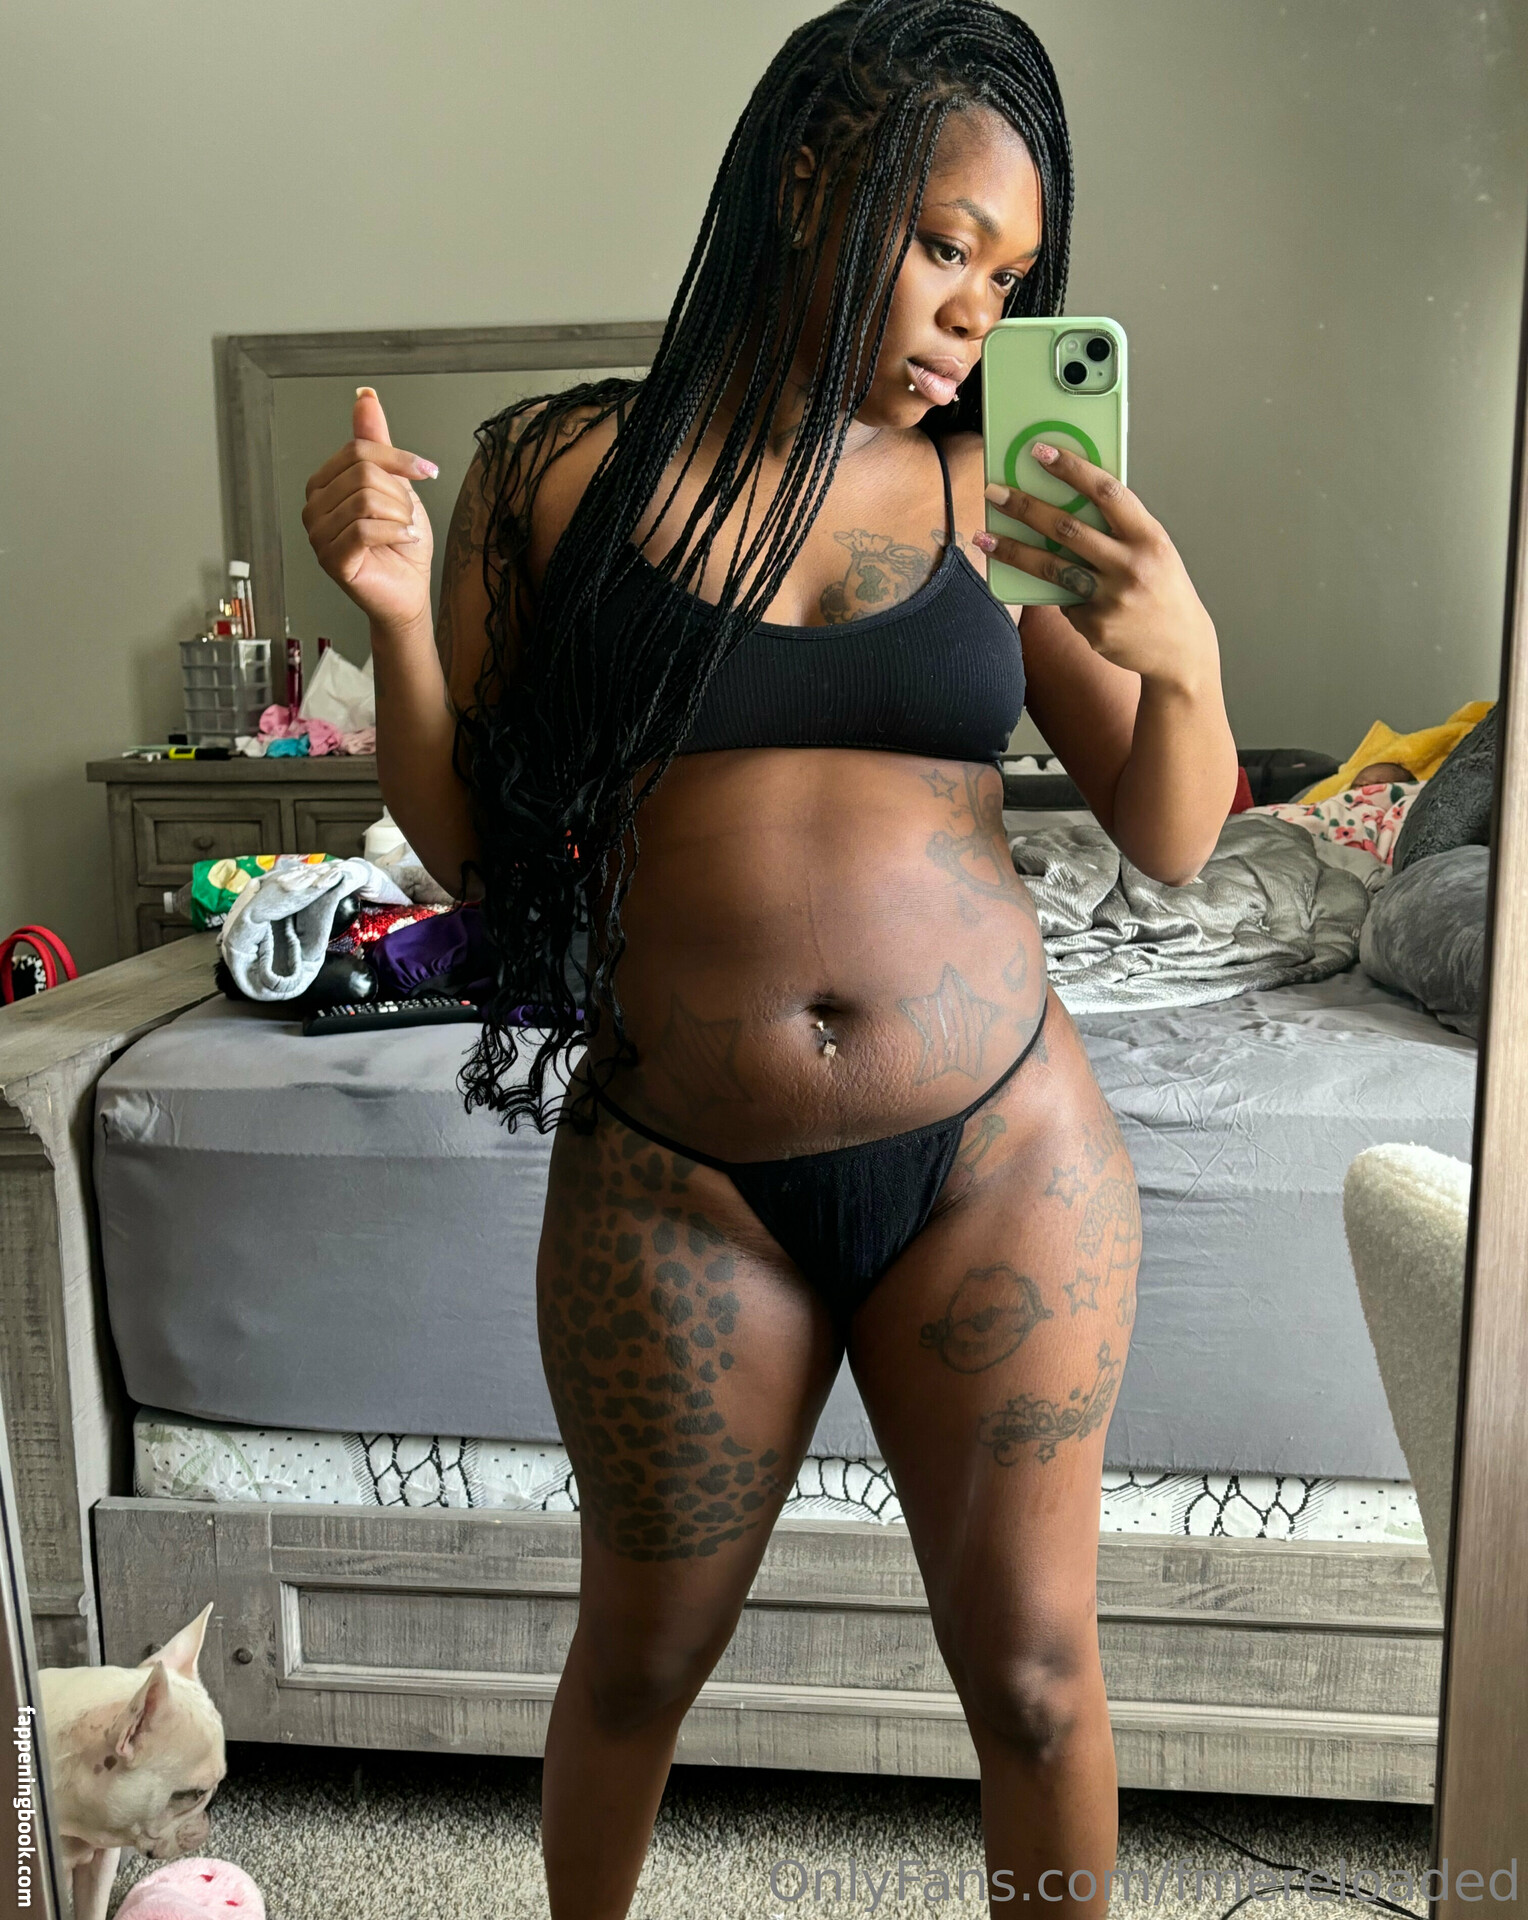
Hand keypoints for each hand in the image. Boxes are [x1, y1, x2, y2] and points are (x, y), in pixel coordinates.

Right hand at [302, 387, 438, 631]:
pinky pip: (365, 529)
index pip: (357, 450)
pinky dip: (395, 532)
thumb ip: (377, 443)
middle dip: (399, 494)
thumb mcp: (395, 484)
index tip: (426, 469)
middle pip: (362, 473)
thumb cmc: (399, 543)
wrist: (409, 590)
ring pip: (366, 500)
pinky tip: (403, 540)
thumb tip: (365, 397)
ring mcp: (318, 535)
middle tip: (406, 515)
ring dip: (399, 515)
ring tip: (403, 530)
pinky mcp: (331, 560)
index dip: (398, 458)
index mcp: (323, 484)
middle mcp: (314, 506)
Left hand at [975, 445, 1217, 690]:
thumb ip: (1119, 528)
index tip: (1040, 451)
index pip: (1107, 493)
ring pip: (1050, 567)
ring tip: (983, 536)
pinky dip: (1057, 593)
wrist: (1181, 649)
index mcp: (1149, 538)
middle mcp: (1131, 566)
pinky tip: (1058, 594)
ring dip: (1011, 550)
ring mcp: (1111, 600)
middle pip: (1067, 529)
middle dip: (1024, 507)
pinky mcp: (1095, 627)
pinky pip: (1063, 601)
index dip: (1072, 469)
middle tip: (994, 492)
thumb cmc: (1162, 588)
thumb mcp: (1154, 550)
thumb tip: (1065, 501)